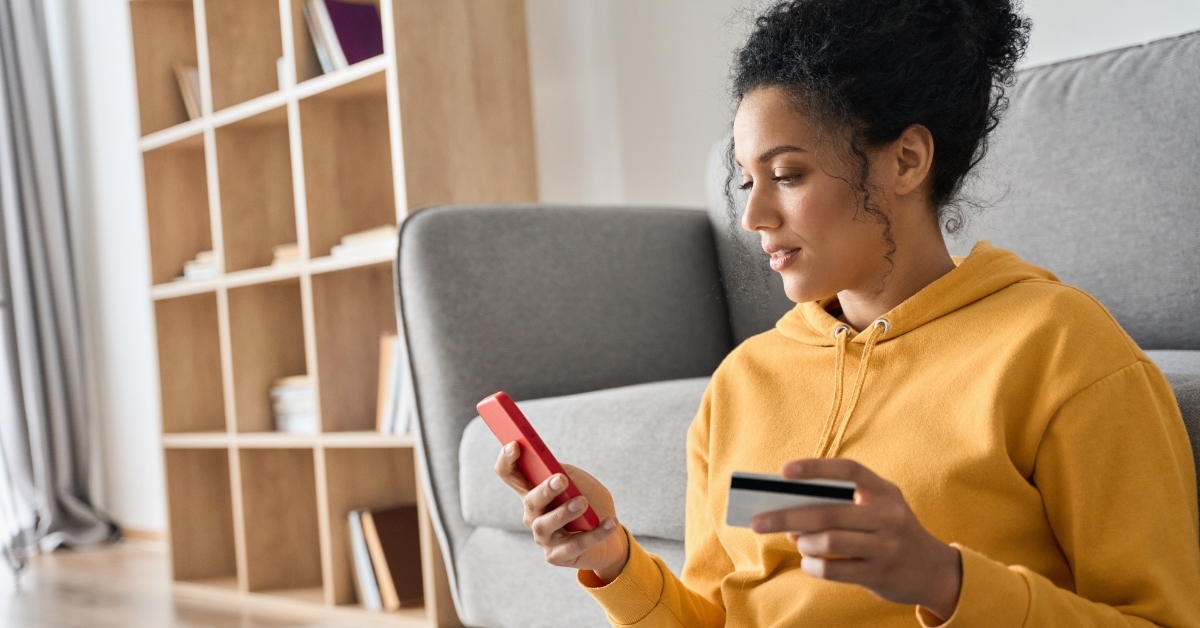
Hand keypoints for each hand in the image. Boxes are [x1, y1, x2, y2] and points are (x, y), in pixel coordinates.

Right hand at [494, 442, 628, 581]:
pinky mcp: (557, 556)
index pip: (509, 474)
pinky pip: (575, 544)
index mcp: (533, 491)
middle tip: (561, 480)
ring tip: (583, 503)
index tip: (515, 445)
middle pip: (530, 501)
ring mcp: (543, 537)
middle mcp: (533, 515)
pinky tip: (610, 521)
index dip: (507, 460)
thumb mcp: (579, 481)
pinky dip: (595, 533)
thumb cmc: (591, 504)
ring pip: (545, 525)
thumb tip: (554, 469)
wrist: (611, 536)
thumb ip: (565, 472)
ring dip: (564, 512)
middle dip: (544, 490)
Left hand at [750, 458, 961, 622]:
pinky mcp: (879, 574)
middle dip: (786, 516)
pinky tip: (809, 562)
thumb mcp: (877, 509)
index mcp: (884, 491)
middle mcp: (888, 516)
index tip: (783, 471)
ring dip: (804, 542)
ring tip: (799, 542)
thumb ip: (840, 505)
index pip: (848, 470)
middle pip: (828, 512)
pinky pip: (834, 569)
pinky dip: (813, 565)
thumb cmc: (891, 532)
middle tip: (758, 521)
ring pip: (829, 541)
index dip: (815, 467)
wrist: (934, 570)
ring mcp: (885, 547)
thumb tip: (790, 510)